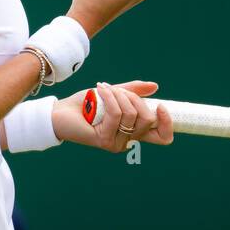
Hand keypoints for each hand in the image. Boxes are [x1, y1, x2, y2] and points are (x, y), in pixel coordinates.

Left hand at [52, 80, 172, 151]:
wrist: (61, 111)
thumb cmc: (86, 104)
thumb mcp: (114, 94)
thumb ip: (133, 91)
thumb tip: (155, 86)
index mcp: (134, 131)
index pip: (163, 137)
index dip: (168, 123)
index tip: (160, 105)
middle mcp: (127, 141)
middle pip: (148, 119)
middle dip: (135, 98)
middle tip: (118, 91)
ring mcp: (116, 143)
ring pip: (131, 114)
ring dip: (119, 95)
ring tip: (105, 89)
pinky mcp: (104, 140)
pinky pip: (116, 114)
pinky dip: (109, 97)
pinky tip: (100, 90)